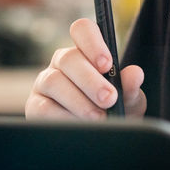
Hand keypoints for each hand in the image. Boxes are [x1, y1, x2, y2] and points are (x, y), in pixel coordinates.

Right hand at [25, 18, 146, 118]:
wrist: (102, 139)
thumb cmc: (115, 111)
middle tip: (109, 99)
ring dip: (78, 101)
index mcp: (86, 52)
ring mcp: (45, 82)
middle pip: (69, 58)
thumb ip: (130, 86)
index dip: (93, 43)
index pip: (82, 30)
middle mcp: (62, 63)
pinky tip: (78, 126)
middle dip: (90, 80)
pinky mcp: (35, 105)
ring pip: (54, 81)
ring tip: (98, 117)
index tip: (107, 64)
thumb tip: (135, 74)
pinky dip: (63, 117)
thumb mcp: (128, 99)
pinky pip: (43, 107)